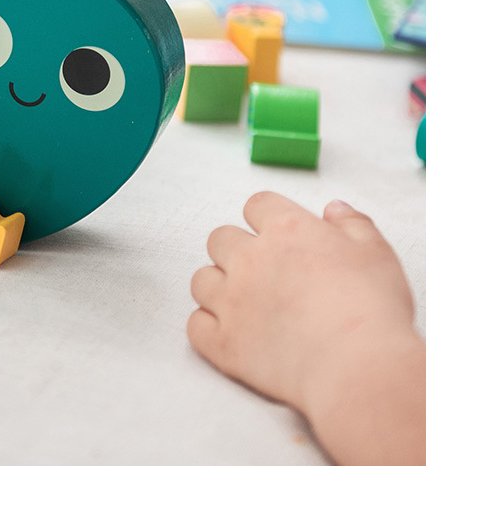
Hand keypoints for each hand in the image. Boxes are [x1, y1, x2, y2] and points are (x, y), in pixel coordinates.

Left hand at [188, 192, 423, 462]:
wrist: (358, 367)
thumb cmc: (372, 309)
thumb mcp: (376, 254)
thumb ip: (353, 224)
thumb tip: (333, 209)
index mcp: (285, 230)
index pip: (256, 204)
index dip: (267, 217)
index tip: (278, 234)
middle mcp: (249, 259)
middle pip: (219, 238)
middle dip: (236, 250)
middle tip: (261, 271)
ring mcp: (231, 301)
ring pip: (201, 279)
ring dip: (216, 287)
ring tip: (242, 303)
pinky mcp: (224, 342)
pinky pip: (195, 326)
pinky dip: (207, 328)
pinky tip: (229, 333)